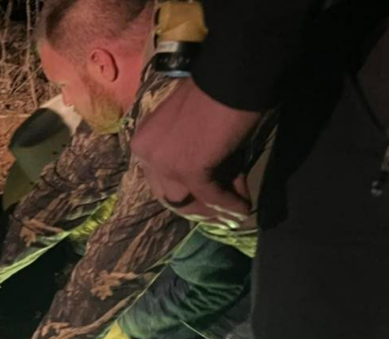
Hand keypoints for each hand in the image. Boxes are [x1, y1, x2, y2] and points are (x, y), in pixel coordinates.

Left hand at [130, 78, 262, 228]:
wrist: (231, 76)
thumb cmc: (217, 96)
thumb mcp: (198, 134)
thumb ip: (204, 162)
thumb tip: (225, 193)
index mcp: (143, 141)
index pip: (159, 179)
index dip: (185, 193)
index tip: (210, 201)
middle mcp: (146, 153)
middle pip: (168, 194)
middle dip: (196, 206)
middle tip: (222, 212)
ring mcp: (163, 162)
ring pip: (184, 200)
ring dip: (212, 209)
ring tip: (236, 210)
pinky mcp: (187, 168)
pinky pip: (210, 195)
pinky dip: (229, 204)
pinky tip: (245, 207)